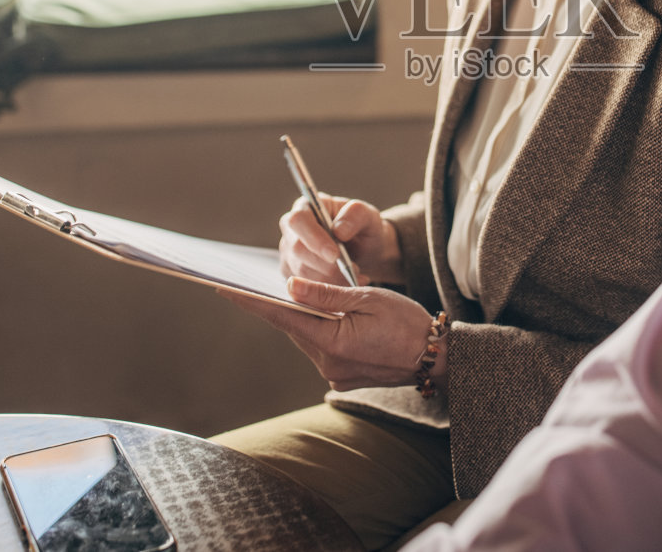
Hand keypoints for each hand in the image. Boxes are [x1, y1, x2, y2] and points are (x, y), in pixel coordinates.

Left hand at [224, 278, 432, 390]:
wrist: (436, 359)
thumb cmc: (408, 322)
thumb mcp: (368, 298)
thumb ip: (325, 294)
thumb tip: (290, 285)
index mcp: (333, 341)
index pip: (282, 315)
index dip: (252, 300)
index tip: (225, 288)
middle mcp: (328, 363)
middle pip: (293, 327)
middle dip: (278, 305)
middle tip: (253, 284)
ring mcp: (335, 375)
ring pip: (307, 338)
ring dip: (303, 319)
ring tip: (294, 296)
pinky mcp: (343, 378)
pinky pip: (321, 349)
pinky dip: (319, 331)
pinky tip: (324, 317)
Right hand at [278, 193, 402, 285]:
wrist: (365, 249)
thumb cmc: (363, 228)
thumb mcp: (368, 216)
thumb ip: (355, 215)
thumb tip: (338, 230)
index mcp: (306, 207)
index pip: (298, 220)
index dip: (314, 238)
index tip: (335, 255)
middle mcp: (291, 230)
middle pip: (297, 249)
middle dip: (325, 264)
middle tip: (352, 269)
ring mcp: (288, 253)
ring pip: (301, 272)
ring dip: (330, 278)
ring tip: (355, 275)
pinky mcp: (292, 273)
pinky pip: (305, 287)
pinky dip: (329, 289)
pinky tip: (349, 283)